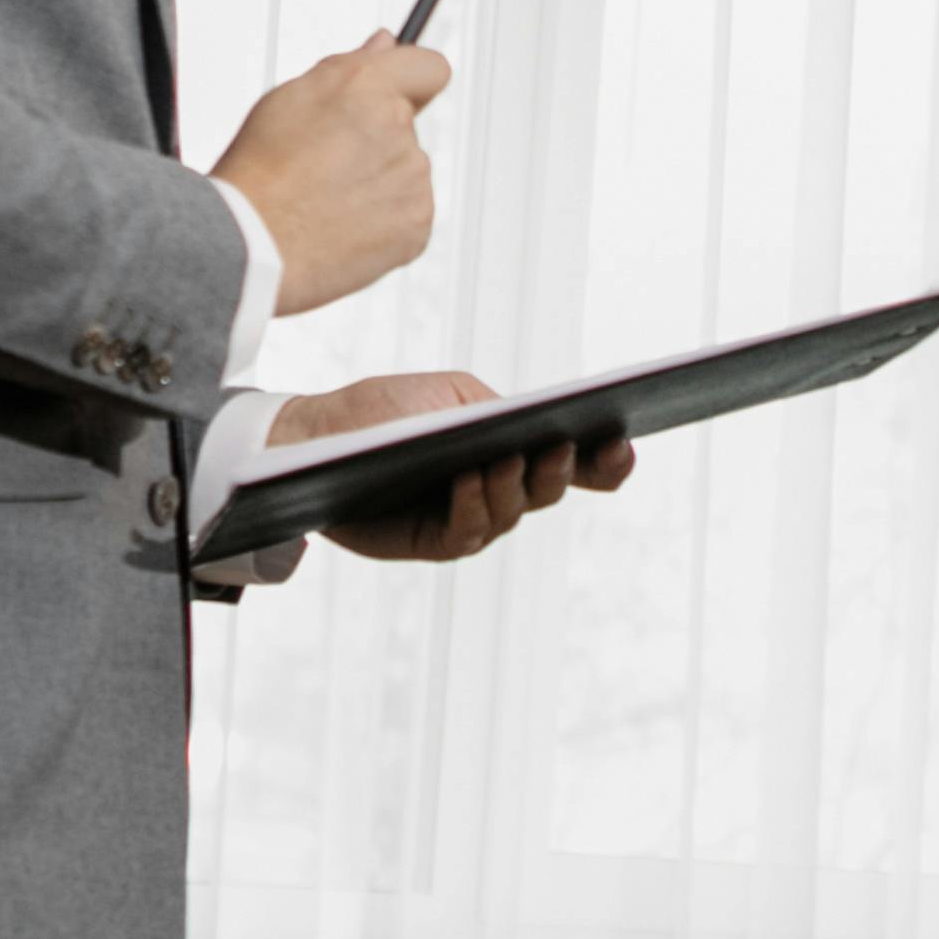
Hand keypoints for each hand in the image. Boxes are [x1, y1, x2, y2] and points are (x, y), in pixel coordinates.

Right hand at [213, 34, 449, 315]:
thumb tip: (384, 44)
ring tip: (327, 198)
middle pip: (406, 124)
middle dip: (376, 136)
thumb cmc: (260, 173)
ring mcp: (414, 178)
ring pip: (406, 170)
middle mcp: (399, 128)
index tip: (401, 91)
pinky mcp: (419, 223)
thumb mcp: (290, 98)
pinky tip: (344, 224)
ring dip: (378, 179)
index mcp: (368, 86)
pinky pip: (410, 212)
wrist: (252, 244)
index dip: (413, 78)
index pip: (429, 67)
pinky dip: (385, 219)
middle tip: (327, 161)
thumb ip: (350, 66)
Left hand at [269, 371, 633, 561]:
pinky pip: (467, 532)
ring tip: (508, 457)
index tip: (624, 443)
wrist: (314, 436)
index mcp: (511, 448)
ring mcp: (469, 518)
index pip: (573, 462)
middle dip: (564, 469)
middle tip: (566, 446)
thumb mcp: (450, 396)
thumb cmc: (383, 410)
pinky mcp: (433, 541)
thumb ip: (495, 410)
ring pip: (514, 512)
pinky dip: (474, 506)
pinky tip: (470, 481)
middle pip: (551, 488)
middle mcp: (498, 488)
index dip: (604, 460)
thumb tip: (536, 428)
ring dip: (514, 485)